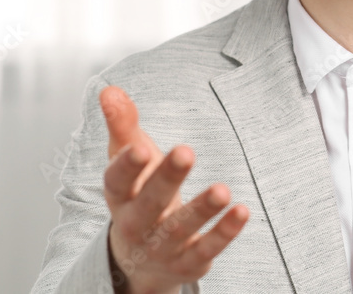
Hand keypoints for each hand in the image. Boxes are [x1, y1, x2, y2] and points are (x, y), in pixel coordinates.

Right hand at [100, 86, 248, 292]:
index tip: (140, 146)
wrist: (140, 261)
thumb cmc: (138, 196)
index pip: (116, 182)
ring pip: (180, 229)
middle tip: (186, 152)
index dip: (126, 166)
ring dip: (201, 209)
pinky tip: (242, 211)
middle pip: (149, 203)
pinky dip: (224, 233)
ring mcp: (162, 247)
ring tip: (223, 190)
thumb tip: (110, 89)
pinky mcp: (188, 263)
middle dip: (167, 179)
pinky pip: (206, 249)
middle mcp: (136, 225)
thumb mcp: (129, 161)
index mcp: (120, 197)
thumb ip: (123, 126)